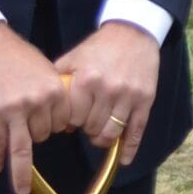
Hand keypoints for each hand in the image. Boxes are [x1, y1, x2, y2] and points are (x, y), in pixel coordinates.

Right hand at [0, 21, 68, 193]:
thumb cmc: (14, 52)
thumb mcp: (43, 69)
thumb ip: (52, 93)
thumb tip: (59, 119)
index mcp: (55, 89)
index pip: (63, 122)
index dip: (56, 126)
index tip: (51, 128)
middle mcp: (38, 101)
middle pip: (44, 134)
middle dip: (37, 135)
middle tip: (26, 130)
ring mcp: (15, 109)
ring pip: (23, 147)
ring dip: (21, 166)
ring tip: (22, 188)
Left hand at [55, 21, 161, 165]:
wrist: (133, 33)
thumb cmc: (99, 48)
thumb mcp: (72, 58)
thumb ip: (57, 80)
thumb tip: (47, 109)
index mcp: (87, 80)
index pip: (73, 118)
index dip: (70, 123)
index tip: (71, 121)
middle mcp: (108, 90)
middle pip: (92, 127)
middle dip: (86, 130)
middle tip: (85, 125)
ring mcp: (128, 96)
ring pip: (112, 132)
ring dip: (103, 138)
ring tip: (99, 135)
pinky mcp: (145, 100)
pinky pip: (136, 130)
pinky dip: (129, 148)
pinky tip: (123, 159)